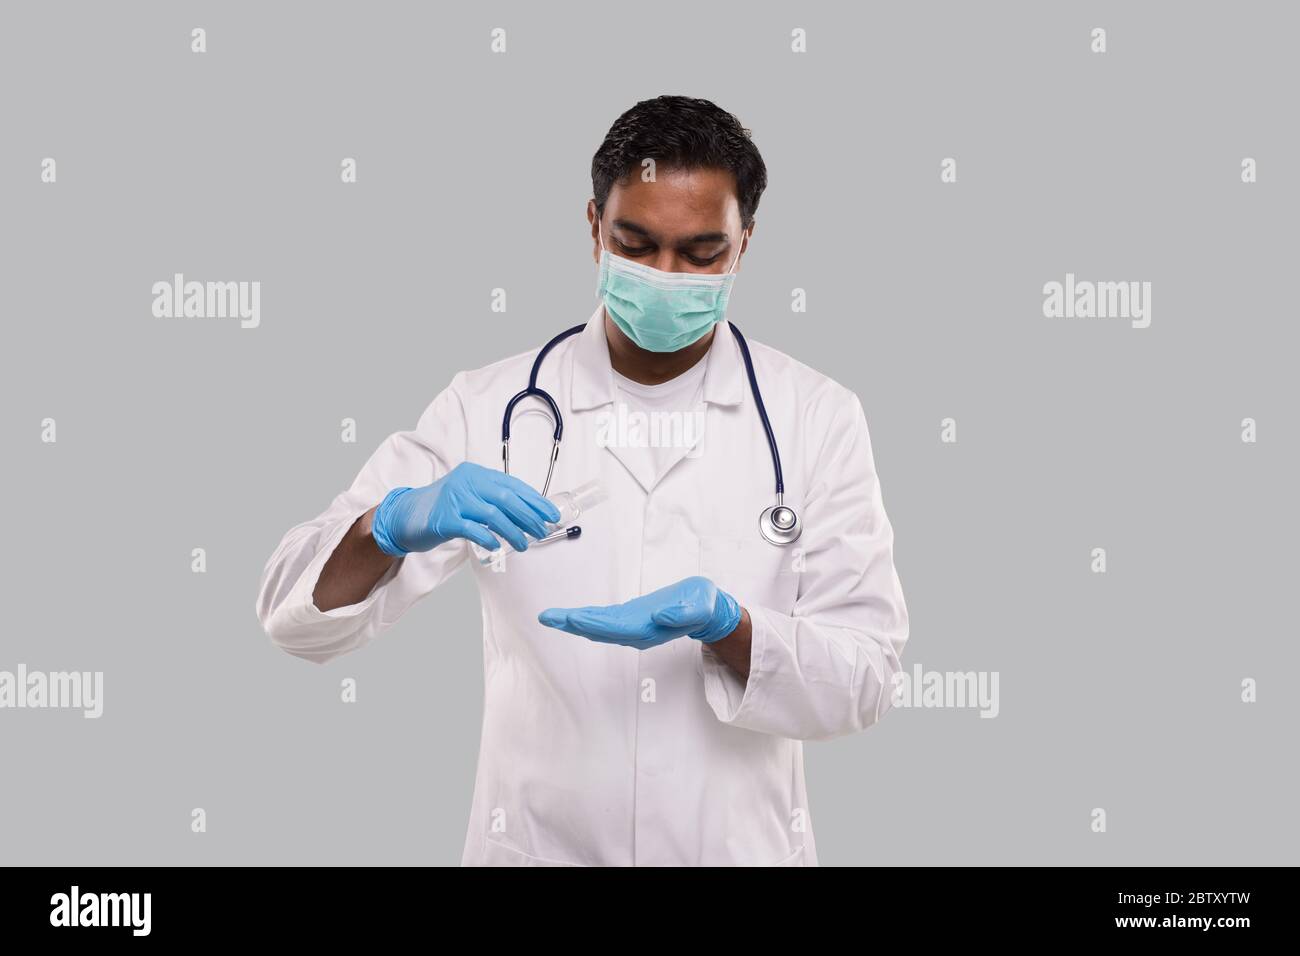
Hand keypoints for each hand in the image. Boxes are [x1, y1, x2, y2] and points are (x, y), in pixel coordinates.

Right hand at [370, 462, 560, 555]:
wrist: (407, 515)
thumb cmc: (444, 508)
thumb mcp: (470, 495)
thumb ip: (493, 500)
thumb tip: (529, 515)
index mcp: (476, 473)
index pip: (512, 485)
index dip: (535, 500)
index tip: (551, 514)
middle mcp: (466, 482)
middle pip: (506, 498)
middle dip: (529, 516)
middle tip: (543, 531)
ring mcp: (454, 499)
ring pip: (493, 515)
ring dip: (513, 531)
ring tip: (524, 544)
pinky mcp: (444, 519)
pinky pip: (472, 529)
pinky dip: (488, 538)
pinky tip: (497, 546)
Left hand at [538, 576, 740, 648]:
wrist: (706, 610)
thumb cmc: (702, 606)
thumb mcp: (700, 606)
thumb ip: (682, 613)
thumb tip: (660, 615)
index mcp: (649, 628)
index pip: (616, 628)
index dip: (593, 624)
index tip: (573, 619)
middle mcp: (636, 632)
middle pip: (599, 630)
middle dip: (573, 624)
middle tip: (548, 617)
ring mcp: (632, 627)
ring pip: (597, 627)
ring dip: (573, 622)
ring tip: (550, 617)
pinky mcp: (631, 618)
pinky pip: (603, 620)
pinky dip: (585, 618)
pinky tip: (570, 617)